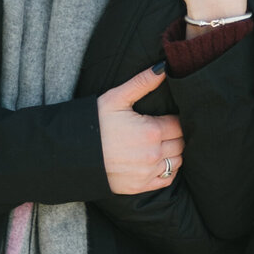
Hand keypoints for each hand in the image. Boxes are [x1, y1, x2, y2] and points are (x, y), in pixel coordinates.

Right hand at [97, 67, 184, 194]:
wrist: (72, 153)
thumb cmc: (94, 122)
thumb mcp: (116, 98)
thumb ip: (142, 83)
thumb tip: (163, 67)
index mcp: (151, 130)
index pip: (179, 124)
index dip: (175, 120)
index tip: (167, 117)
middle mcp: (153, 153)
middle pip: (181, 143)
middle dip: (175, 135)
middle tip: (165, 130)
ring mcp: (147, 172)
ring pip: (177, 162)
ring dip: (174, 153)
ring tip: (162, 144)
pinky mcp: (140, 186)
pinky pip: (167, 180)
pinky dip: (168, 171)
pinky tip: (159, 162)